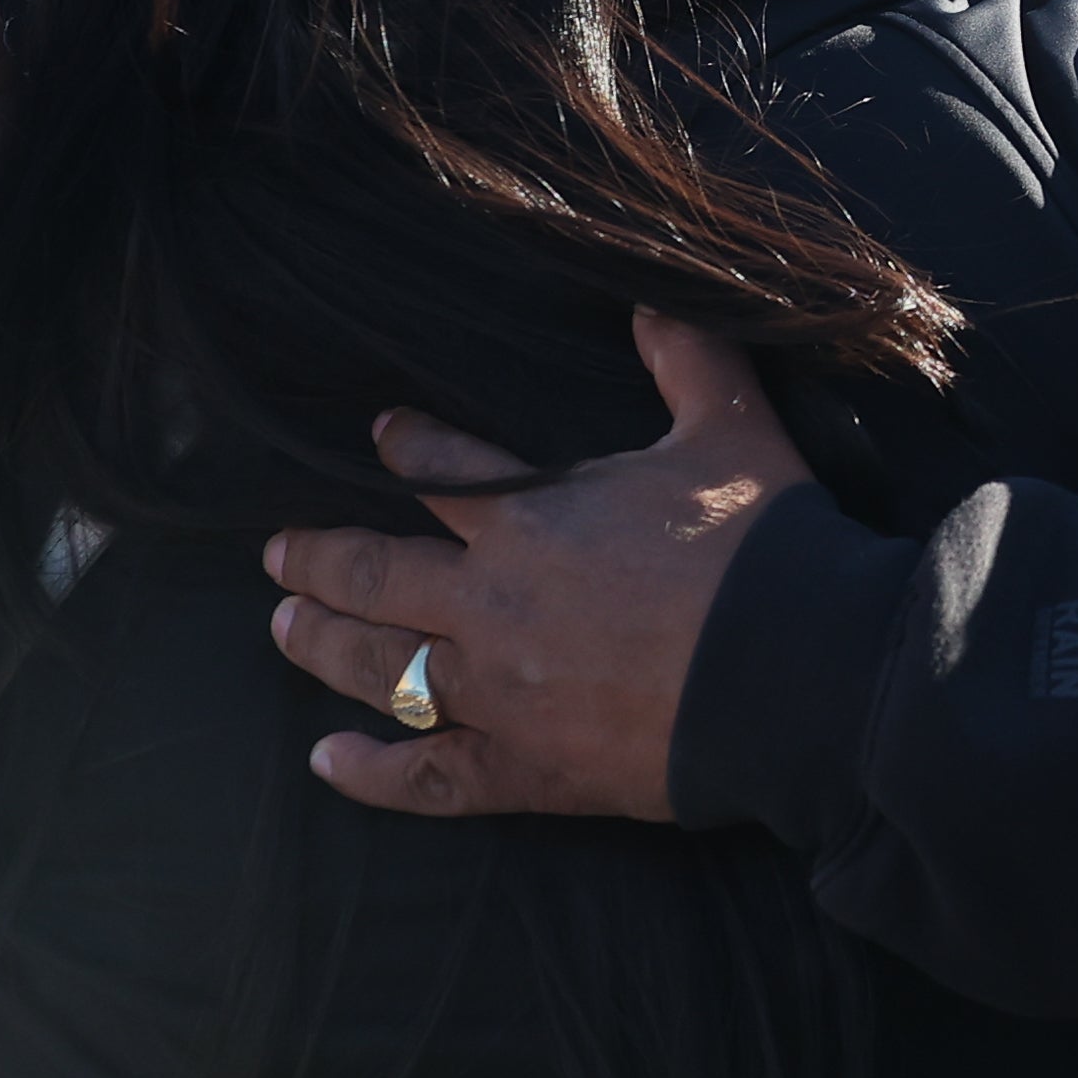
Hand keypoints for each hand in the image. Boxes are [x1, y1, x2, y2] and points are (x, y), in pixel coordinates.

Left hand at [264, 314, 804, 825]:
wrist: (799, 670)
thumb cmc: (763, 544)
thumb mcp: (730, 429)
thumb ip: (686, 360)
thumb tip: (653, 302)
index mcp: (531, 518)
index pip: (442, 471)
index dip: (408, 448)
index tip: (384, 435)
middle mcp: (493, 602)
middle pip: (376, 575)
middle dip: (320, 559)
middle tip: (278, 552)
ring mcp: (500, 692)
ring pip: (381, 668)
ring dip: (323, 645)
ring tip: (283, 626)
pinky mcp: (526, 769)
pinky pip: (428, 775)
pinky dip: (372, 772)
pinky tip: (329, 762)